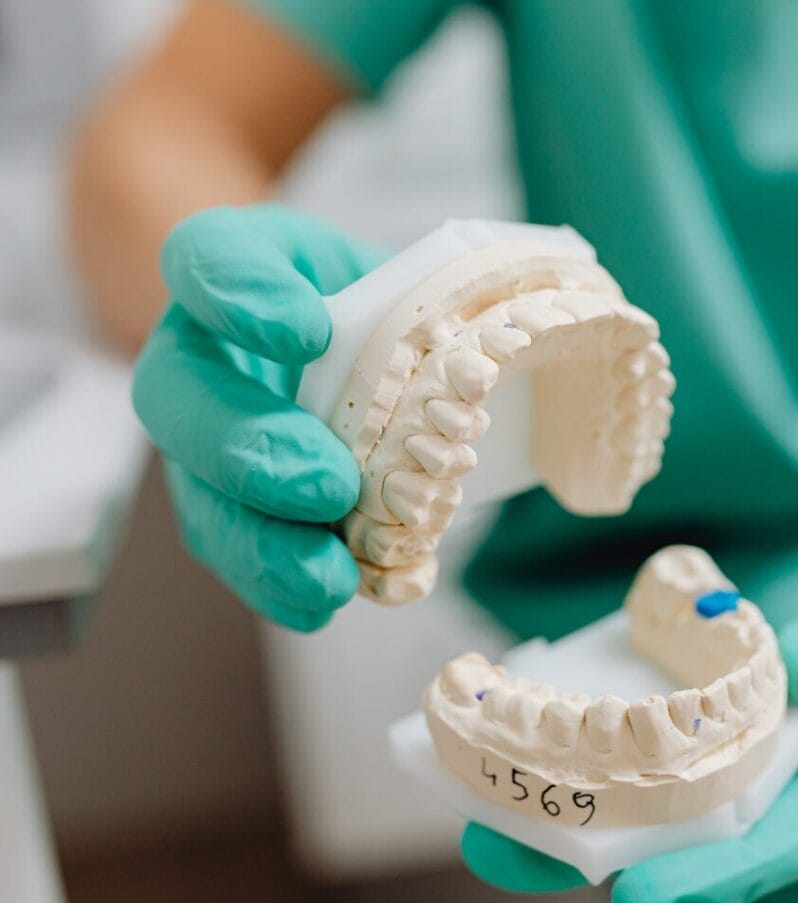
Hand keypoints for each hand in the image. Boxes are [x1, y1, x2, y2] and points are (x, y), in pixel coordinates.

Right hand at [133, 203, 385, 630]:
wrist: (338, 349)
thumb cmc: (366, 306)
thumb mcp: (390, 274)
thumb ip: (412, 300)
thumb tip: (471, 369)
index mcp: (229, 276)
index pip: (207, 260)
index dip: (241, 296)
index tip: (307, 333)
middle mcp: (198, 359)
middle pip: (180, 399)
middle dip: (251, 451)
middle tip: (327, 486)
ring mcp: (204, 443)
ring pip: (199, 495)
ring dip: (261, 544)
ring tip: (328, 576)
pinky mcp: (229, 508)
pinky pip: (236, 553)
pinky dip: (279, 587)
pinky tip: (323, 601)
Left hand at [461, 509, 797, 902]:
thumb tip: (797, 673)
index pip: (796, 836)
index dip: (716, 875)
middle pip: (713, 836)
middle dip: (610, 850)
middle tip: (505, 846)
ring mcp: (794, 755)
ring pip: (690, 803)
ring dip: (598, 808)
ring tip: (502, 810)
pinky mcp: (767, 727)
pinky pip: (693, 755)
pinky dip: (630, 757)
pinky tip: (564, 747)